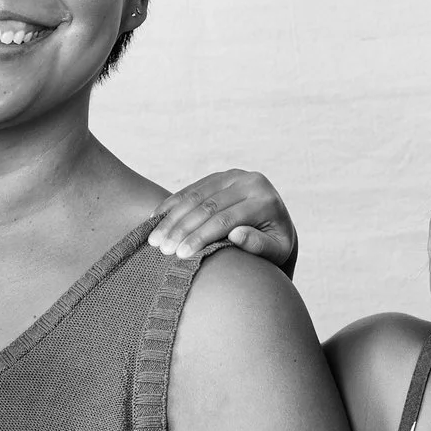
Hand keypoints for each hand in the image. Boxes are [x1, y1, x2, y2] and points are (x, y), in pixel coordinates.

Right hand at [148, 169, 298, 271]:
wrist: (276, 227)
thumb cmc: (275, 248)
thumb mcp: (276, 252)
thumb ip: (259, 245)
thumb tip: (236, 234)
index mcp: (266, 201)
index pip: (226, 219)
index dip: (200, 237)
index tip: (180, 255)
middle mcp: (252, 182)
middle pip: (208, 206)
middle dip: (181, 228)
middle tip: (161, 248)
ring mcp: (235, 175)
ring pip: (196, 195)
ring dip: (172, 217)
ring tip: (153, 239)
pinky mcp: (221, 176)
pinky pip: (192, 189)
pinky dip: (172, 203)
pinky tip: (155, 218)